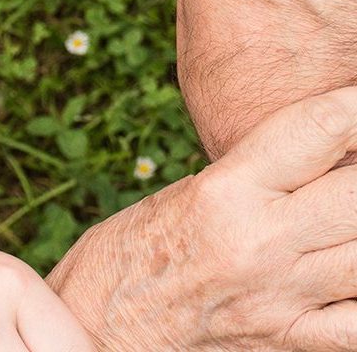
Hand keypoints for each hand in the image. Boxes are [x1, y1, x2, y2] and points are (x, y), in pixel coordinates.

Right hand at [49, 88, 356, 350]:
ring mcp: (280, 297)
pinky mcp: (288, 341)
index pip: (313, 132)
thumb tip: (313, 154)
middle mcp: (258, 242)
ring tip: (349, 205)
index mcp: (224, 192)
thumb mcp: (185, 192)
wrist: (101, 323)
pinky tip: (354, 269)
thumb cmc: (132, 248)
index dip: (351, 105)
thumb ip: (252, 174)